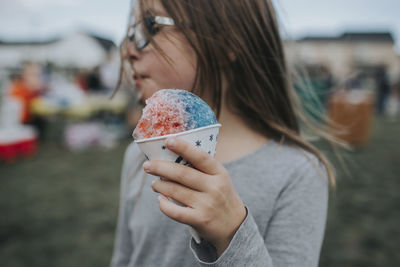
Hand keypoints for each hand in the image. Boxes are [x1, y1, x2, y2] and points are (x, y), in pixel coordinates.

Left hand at [143, 137, 246, 255]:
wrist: (235, 226)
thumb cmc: (221, 196)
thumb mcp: (219, 179)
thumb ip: (202, 169)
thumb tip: (171, 155)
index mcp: (219, 173)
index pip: (201, 157)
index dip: (184, 147)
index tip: (168, 140)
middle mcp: (215, 188)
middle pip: (182, 174)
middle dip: (161, 167)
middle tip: (147, 165)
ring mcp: (207, 205)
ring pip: (175, 191)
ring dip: (160, 185)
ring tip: (154, 184)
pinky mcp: (200, 220)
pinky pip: (175, 211)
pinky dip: (164, 204)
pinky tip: (160, 199)